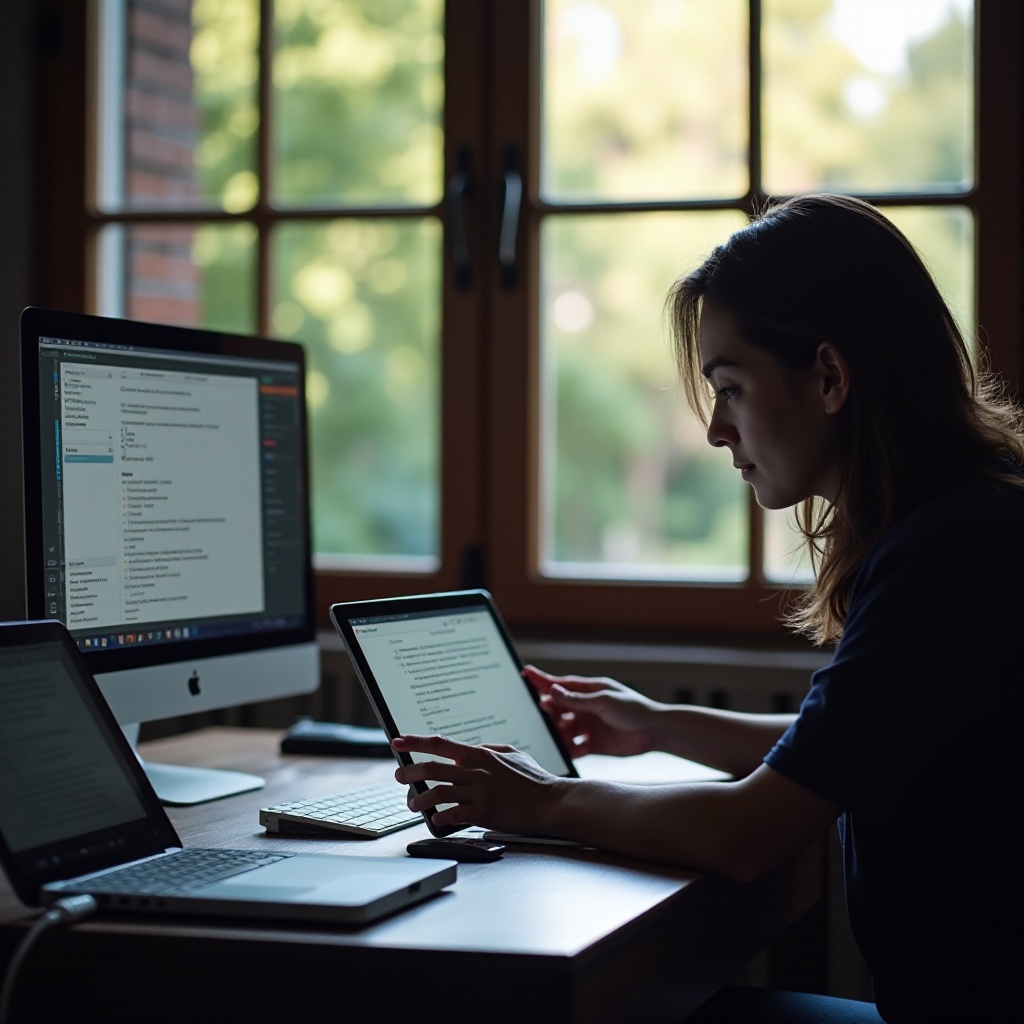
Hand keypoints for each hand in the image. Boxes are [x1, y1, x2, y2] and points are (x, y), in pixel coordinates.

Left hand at [392, 734, 565, 833]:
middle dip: (409, 772)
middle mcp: (475, 771)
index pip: (441, 743)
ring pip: (436, 792)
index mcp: (480, 755)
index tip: (397, 741)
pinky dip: (439, 817)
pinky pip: (452, 814)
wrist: (551, 802)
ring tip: (413, 804)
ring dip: (419, 799)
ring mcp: (478, 792)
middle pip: (431, 768)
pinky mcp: (483, 812)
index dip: (415, 741)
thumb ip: (490, 748)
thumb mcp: (513, 754)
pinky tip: (435, 819)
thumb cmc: (535, 780)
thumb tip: (472, 747)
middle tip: (399, 776)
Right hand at [523, 666, 657, 757]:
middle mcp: (585, 708)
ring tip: (549, 736)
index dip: (542, 680)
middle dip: (547, 712)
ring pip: (563, 729)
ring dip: (555, 732)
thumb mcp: (605, 701)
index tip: (525, 673)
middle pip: (558, 708)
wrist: (656, 732)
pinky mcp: (592, 745)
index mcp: (589, 691)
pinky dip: (565, 749)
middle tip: (539, 715)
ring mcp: (588, 726)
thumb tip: (553, 691)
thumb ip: (578, 699)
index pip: (560, 684)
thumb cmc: (634, 709)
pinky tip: (559, 752)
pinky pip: (573, 747)